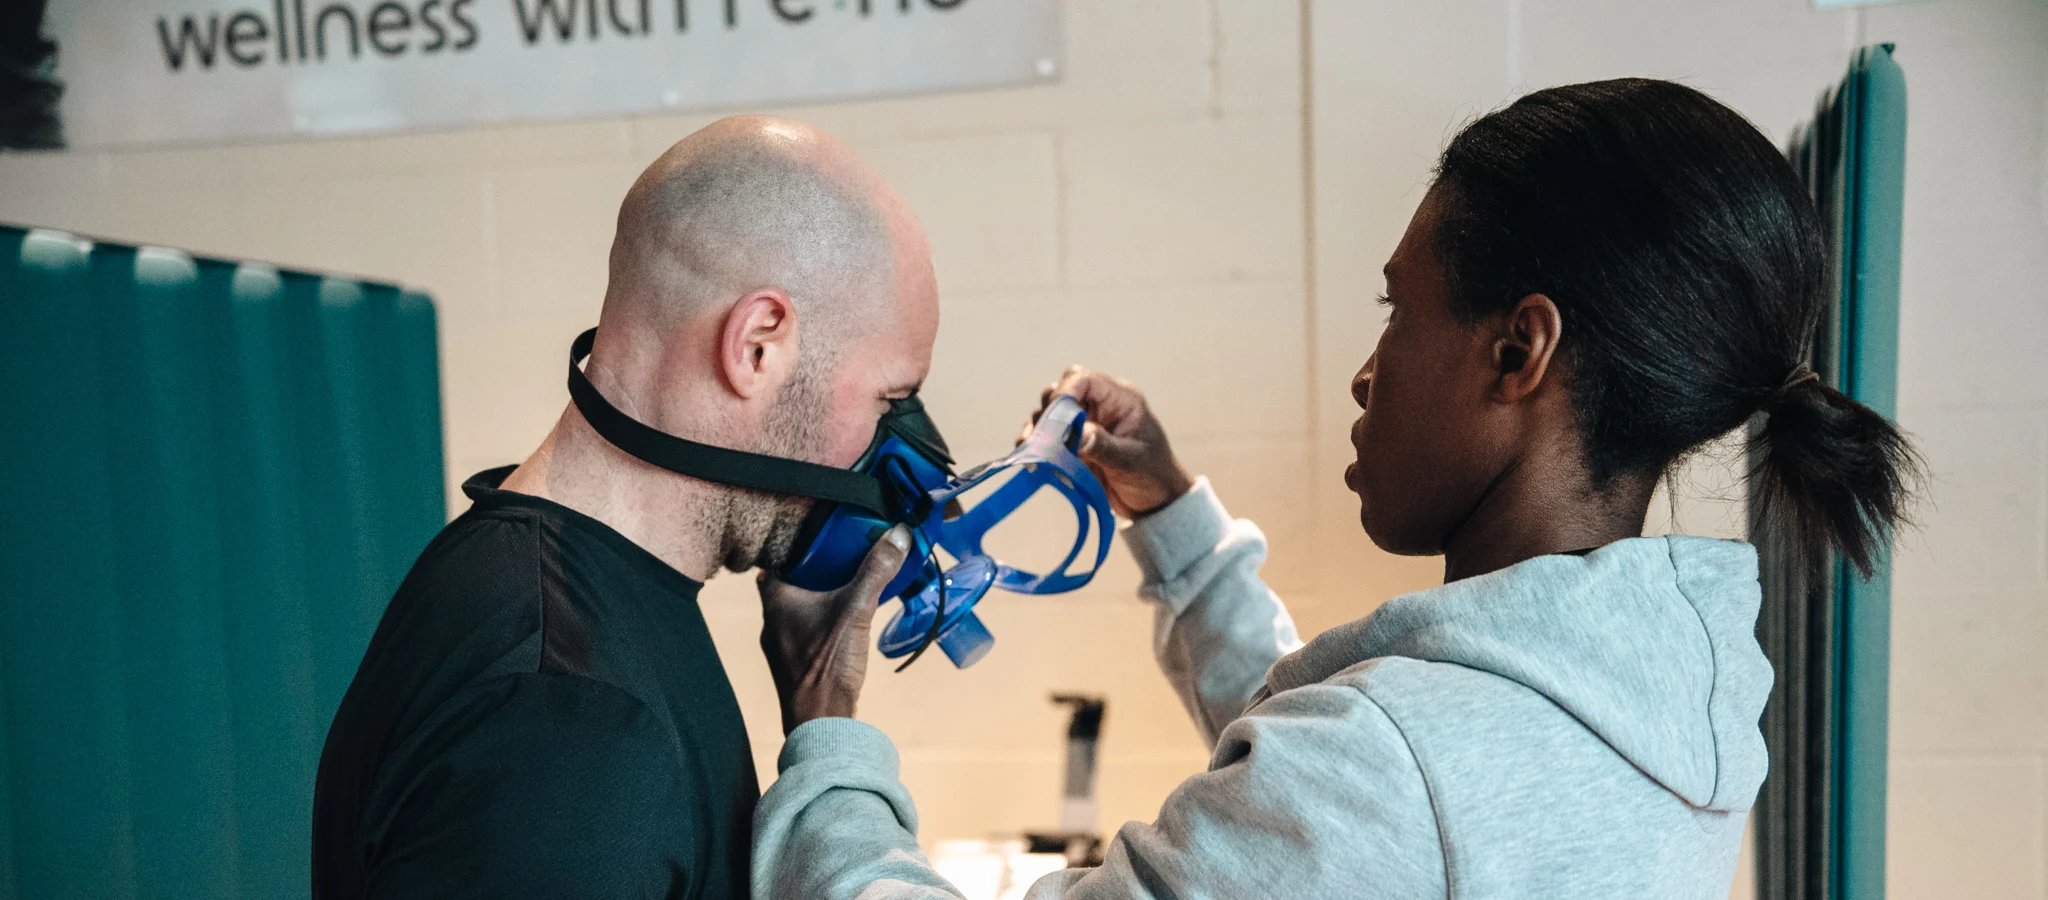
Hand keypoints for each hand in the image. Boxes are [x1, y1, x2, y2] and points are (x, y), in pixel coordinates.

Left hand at [758, 525, 910, 735]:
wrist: (820, 722)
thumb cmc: (827, 663)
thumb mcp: (856, 610)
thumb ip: (875, 571)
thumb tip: (898, 532)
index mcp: (775, 601)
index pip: (775, 559)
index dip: (794, 545)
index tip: (818, 535)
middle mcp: (770, 621)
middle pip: (787, 582)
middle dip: (811, 569)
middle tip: (839, 555)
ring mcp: (780, 645)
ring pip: (796, 608)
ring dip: (817, 596)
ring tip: (846, 582)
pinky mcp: (794, 663)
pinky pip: (805, 629)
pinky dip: (821, 619)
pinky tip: (844, 619)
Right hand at [1023, 366, 1195, 518]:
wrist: (1156, 503)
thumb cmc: (1153, 476)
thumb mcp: (1131, 461)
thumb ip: (1103, 446)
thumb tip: (1077, 434)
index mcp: (1118, 400)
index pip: (1082, 380)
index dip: (1063, 394)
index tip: (1052, 419)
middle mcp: (1098, 407)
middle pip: (1059, 393)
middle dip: (1048, 415)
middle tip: (1043, 440)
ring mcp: (1084, 425)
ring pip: (1048, 415)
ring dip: (1039, 433)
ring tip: (1035, 454)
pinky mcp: (1073, 446)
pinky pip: (1047, 438)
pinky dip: (1037, 448)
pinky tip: (1035, 462)